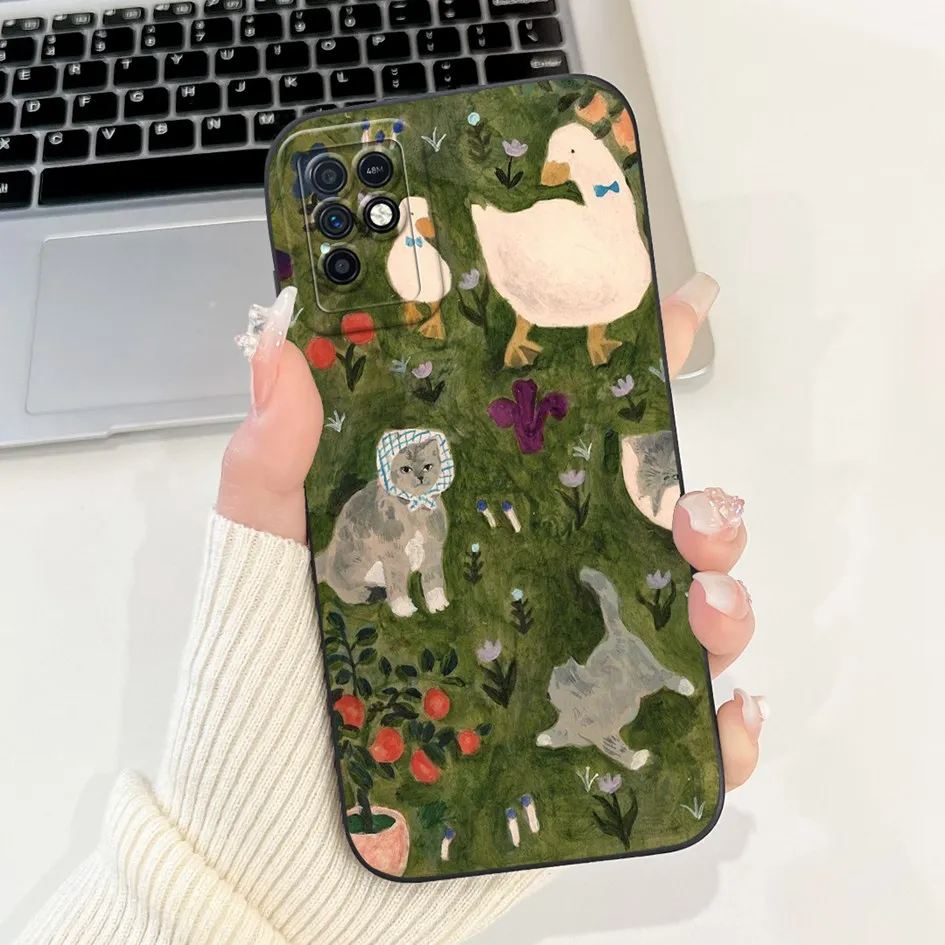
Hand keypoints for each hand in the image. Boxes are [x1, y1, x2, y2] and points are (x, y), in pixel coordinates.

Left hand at [219, 273, 764, 790]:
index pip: (562, 439)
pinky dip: (722, 726)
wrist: (279, 852)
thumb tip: (276, 342)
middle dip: (699, 504)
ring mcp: (562, 670)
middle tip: (693, 513)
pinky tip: (723, 712)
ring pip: (681, 620)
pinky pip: (677, 738)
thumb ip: (272, 460)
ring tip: (708, 609)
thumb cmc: (264, 701)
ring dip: (724, 601)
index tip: (678, 321)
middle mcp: (529, 589)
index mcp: (472, 525)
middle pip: (648, 527)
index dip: (627, 378)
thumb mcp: (262, 564)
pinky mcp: (582, 753)